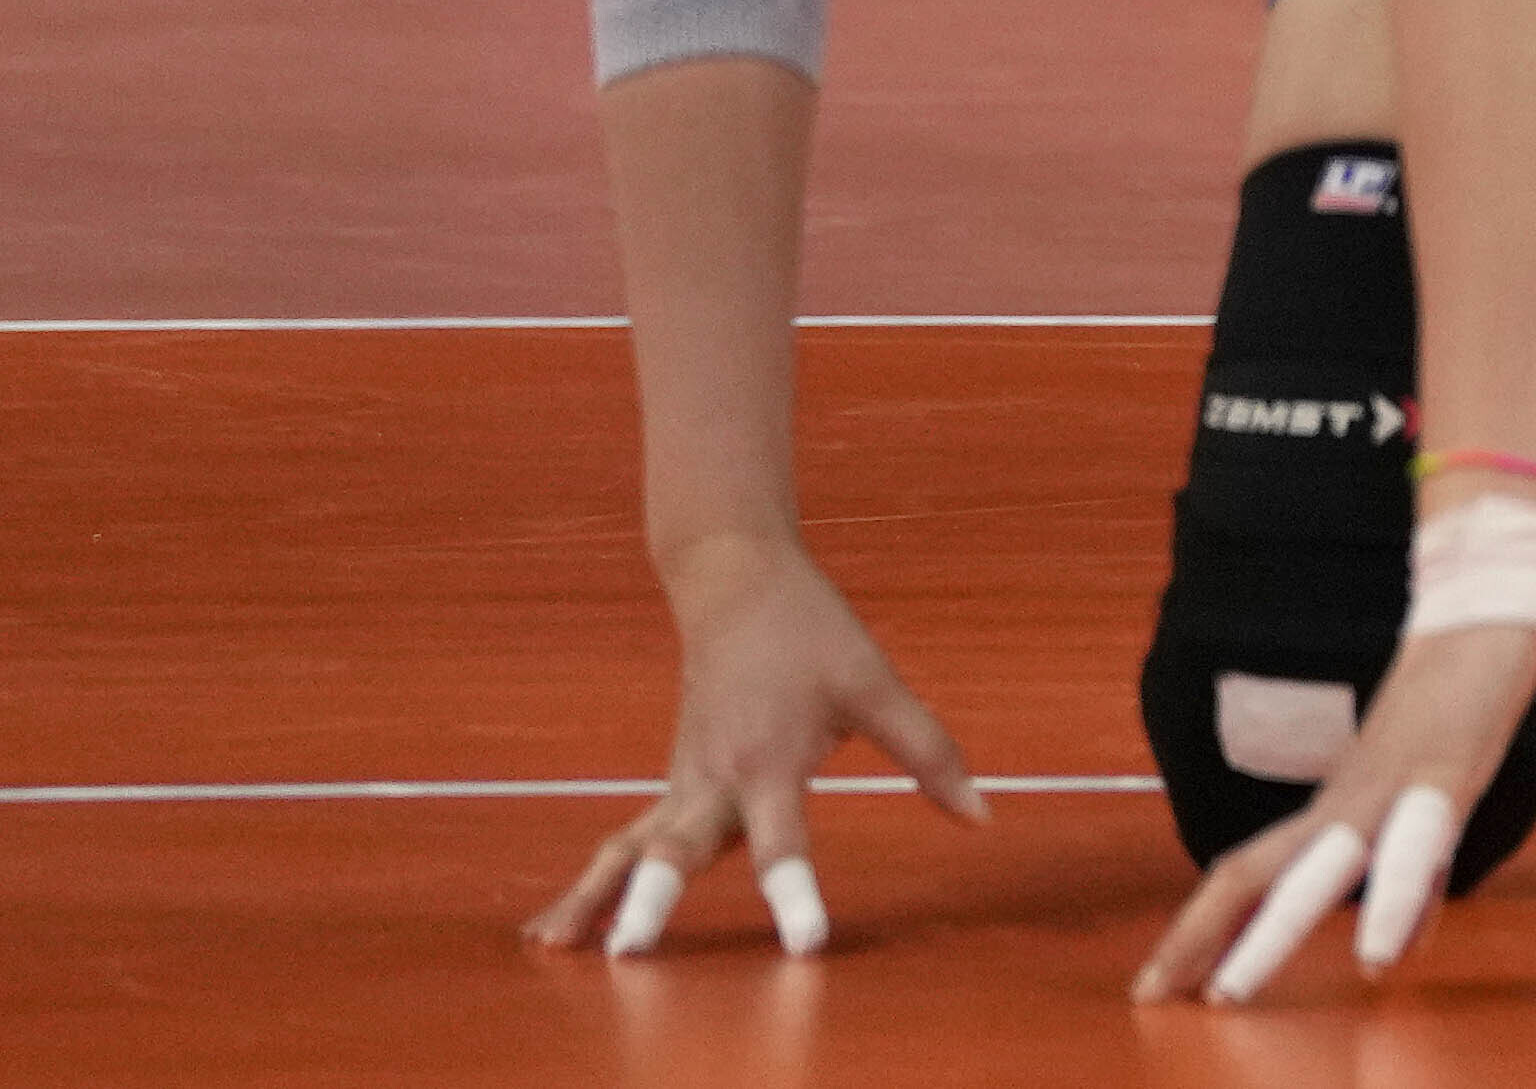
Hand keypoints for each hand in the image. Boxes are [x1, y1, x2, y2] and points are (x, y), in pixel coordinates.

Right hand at [523, 533, 982, 962]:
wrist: (733, 581)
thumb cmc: (811, 635)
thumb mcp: (876, 684)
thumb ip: (929, 753)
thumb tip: (981, 818)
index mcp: (770, 760)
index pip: (785, 840)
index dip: (796, 888)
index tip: (805, 941)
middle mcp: (714, 779)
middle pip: (677, 848)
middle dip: (653, 900)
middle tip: (630, 953)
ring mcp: (683, 783)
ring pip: (633, 848)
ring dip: (597, 897)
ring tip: (554, 948)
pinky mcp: (672, 786)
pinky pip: (626, 842)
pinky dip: (595, 881)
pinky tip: (559, 930)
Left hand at [1134, 600, 1535, 1005]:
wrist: (1484, 606)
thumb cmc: (1457, 699)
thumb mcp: (1434, 803)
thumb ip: (1416, 877)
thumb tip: (1400, 950)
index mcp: (1337, 807)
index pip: (1250, 872)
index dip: (1201, 927)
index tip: (1157, 983)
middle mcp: (1348, 799)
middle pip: (1257, 874)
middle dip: (1202, 938)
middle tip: (1151, 995)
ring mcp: (1391, 784)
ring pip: (1317, 869)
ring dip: (1270, 936)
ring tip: (1229, 993)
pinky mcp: (1444, 773)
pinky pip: (1413, 850)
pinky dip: (1393, 907)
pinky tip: (1375, 958)